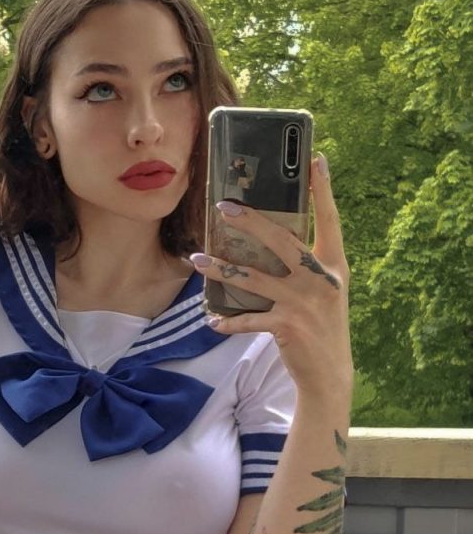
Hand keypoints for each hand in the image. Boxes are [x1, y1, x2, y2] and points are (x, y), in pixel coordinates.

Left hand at [191, 155, 352, 397]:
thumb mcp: (325, 290)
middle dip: (251, 222)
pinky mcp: (286, 327)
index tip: (316, 159)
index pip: (330, 220)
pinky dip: (227, 321)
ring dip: (221, 269)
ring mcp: (303, 304)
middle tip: (224, 207)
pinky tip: (212, 320)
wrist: (330, 373)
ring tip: (198, 260)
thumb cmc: (322, 325)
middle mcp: (322, 280)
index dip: (323, 190)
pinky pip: (248, 320)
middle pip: (282, 241)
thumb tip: (272, 237)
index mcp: (336, 266)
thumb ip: (308, 266)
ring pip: (253, 279)